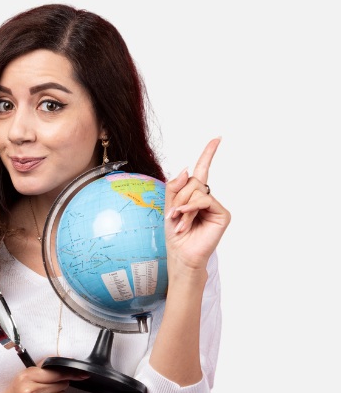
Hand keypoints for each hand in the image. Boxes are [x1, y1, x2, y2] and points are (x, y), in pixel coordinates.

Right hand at [0, 366, 86, 392]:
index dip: (69, 374)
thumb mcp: (25, 375)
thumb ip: (44, 367)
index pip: (56, 374)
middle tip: (47, 390)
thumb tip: (67, 359)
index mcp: (27, 378)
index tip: (80, 374)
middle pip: (62, 386)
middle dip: (58, 387)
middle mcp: (30, 392)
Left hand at [164, 138, 230, 272]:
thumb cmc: (175, 235)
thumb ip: (174, 187)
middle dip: (179, 196)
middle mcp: (207, 198)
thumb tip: (187, 169)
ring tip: (180, 222)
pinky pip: (204, 199)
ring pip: (197, 190)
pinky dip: (191, 208)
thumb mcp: (169, 206)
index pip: (202, 170)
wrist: (182, 255)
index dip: (209, 154)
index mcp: (195, 195)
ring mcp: (216, 206)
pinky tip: (186, 220)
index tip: (217, 138)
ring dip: (183, 206)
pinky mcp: (223, 214)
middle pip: (193, 181)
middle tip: (174, 215)